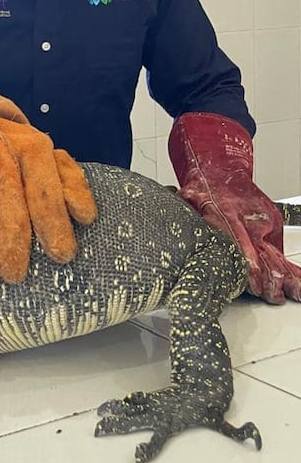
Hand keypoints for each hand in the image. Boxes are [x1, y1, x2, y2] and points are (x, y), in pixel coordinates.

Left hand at [0, 112, 96, 287]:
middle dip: (13, 241)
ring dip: (52, 221)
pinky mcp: (55, 149)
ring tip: (59, 255)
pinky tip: (85, 217)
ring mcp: (29, 150)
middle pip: (8, 202)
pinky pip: (70, 170)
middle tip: (17, 275)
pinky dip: (78, 192)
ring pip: (43, 186)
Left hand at [169, 113, 300, 302]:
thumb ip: (188, 223)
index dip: (248, 267)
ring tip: (290, 294)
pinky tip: (295, 284)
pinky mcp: (272, 222)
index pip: (241, 246)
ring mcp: (263, 221)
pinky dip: (286, 266)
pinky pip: (279, 248)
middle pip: (263, 254)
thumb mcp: (189, 201)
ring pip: (276, 253)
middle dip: (269, 279)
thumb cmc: (203, 187)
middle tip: (272, 296)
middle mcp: (250, 220)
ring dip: (284, 276)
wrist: (221, 166)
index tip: (253, 285)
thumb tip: (173, 245)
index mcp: (227, 215)